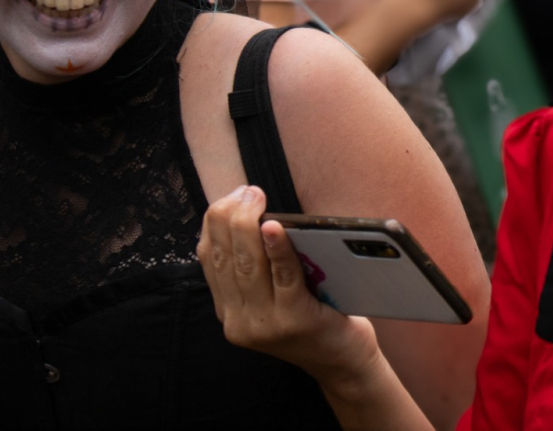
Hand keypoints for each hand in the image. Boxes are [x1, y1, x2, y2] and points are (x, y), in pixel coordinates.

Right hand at [197, 186, 378, 382]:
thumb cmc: (313, 317)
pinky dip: (278, 248)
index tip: (230, 197)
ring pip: (247, 265)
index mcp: (229, 311)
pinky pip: (283, 276)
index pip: (210, 259)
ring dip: (249, 225)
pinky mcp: (294, 321)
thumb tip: (254, 218)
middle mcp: (239, 321)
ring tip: (255, 198)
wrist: (343, 362)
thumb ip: (258, 268)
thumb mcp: (273, 296)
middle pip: (225, 258)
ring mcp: (264, 324)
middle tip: (248, 191)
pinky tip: (275, 226)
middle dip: (232, 217)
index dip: (215, 224)